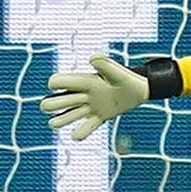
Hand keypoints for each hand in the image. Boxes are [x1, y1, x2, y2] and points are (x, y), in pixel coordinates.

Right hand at [40, 52, 166, 140]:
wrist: (140, 91)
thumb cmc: (127, 78)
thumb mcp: (116, 72)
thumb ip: (104, 65)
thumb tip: (91, 58)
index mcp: (83, 82)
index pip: (58, 82)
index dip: (54, 84)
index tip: (57, 86)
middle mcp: (82, 96)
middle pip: (54, 102)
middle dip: (51, 105)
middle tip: (61, 107)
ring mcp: (89, 108)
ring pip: (64, 117)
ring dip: (60, 121)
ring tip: (63, 120)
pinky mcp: (98, 119)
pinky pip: (83, 130)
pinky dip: (79, 133)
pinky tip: (78, 133)